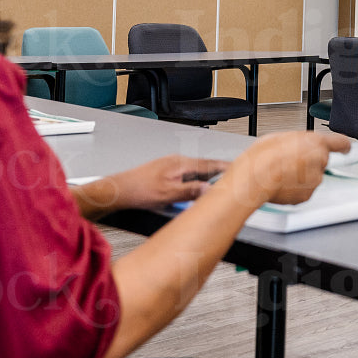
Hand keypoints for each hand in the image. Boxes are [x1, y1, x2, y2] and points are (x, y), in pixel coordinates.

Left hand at [71, 155, 225, 217]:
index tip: (239, 171)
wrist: (118, 191)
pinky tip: (192, 195)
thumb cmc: (138, 190)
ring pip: (195, 174)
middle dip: (217, 177)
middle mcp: (177, 162)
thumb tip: (209, 190)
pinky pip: (186, 178)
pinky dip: (194, 185)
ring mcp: (171, 166)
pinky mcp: (165, 174)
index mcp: (181, 163)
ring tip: (212, 193)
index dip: (226, 168)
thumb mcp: (169, 195)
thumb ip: (191, 191)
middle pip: (205, 169)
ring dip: (204, 183)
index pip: (211, 164)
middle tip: (229, 185)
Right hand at [223, 131, 351, 206]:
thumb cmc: (264, 156)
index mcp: (316, 142)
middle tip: (289, 160)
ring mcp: (315, 180)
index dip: (343, 145)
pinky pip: (303, 190)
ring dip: (300, 175)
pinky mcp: (307, 195)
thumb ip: (300, 141)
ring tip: (281, 172)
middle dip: (309, 161)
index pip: (340, 143)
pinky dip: (295, 188)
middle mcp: (320, 161)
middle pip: (320, 160)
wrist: (255, 178)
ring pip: (312, 176)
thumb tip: (300, 147)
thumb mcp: (282, 137)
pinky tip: (281, 182)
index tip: (346, 147)